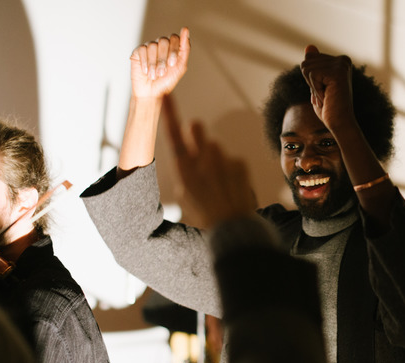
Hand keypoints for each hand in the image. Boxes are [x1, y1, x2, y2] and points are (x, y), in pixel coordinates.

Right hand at [130, 27, 189, 98]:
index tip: (172, 64)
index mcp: (172, 47)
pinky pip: (142, 50)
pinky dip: (145, 63)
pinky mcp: (138, 52)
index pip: (174, 38)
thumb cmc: (166, 81)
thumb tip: (185, 30)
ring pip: (152, 46)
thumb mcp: (180, 67)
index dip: (173, 50)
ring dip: (154, 64)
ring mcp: (149, 47)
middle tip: (162, 73)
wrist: (151, 93)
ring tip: (154, 75)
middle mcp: (160, 45)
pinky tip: (146, 71)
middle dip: (163, 59)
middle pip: (163, 41)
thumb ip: (185, 49)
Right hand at [163, 95, 256, 227]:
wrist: (232, 227)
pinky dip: (232, 170)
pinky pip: (232, 160)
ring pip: (215, 147)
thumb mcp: (185, 193)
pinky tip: (232, 187)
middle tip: (197, 142)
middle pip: (196, 129)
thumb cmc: (204, 213)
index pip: (173, 134)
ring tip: (219, 183)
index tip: (165, 93)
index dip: (169, 112)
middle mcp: (202, 160)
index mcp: (183, 169)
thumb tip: (189, 152)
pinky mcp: (239, 162)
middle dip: (196, 131)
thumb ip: (186, 168)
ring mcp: (222, 159)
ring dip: (216, 158)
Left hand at [300, 45, 353, 129]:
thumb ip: (314, 65)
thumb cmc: (328, 108)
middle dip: (310, 82)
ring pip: (307, 68)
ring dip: (313, 87)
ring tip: (326, 96)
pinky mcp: (337, 72)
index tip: (324, 91)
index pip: (309, 60)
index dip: (310, 80)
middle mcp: (342, 60)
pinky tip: (327, 97)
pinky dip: (315, 89)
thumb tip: (309, 46)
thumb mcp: (317, 84)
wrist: (340, 123)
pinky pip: (312, 75)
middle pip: (306, 62)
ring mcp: (341, 65)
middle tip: (325, 95)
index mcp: (339, 61)